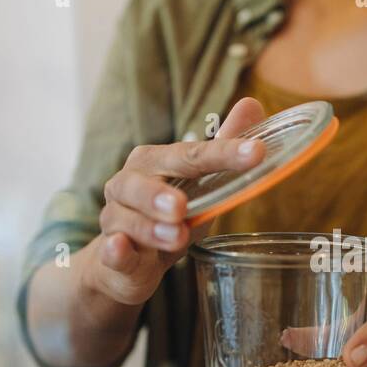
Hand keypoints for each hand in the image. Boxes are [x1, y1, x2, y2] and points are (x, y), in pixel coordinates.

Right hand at [86, 97, 265, 306]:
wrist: (127, 261)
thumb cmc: (169, 217)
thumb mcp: (199, 185)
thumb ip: (221, 150)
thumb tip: (252, 104)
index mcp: (154, 162)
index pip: (190, 155)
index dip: (224, 153)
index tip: (256, 152)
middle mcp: (128, 184)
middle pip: (142, 183)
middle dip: (159, 193)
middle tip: (181, 205)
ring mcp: (115, 219)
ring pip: (127, 219)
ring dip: (150, 228)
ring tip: (175, 236)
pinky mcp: (110, 254)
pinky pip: (109, 249)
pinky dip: (114, 248)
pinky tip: (118, 246)